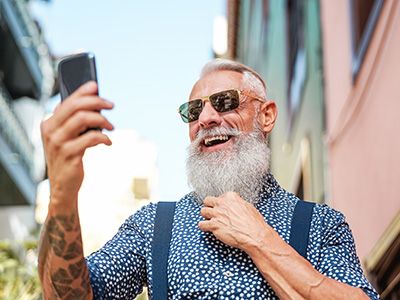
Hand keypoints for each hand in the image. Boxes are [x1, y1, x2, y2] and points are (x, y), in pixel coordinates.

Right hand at [40, 81, 113, 203]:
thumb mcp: (68, 138)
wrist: (62, 186)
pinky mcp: (69, 155)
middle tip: (111, 105)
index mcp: (49, 123)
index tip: (96, 86)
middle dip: (96, 102)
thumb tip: (95, 103)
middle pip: (76, 106)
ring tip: (111, 126)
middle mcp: (50, 130)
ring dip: (102, 120)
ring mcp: (59, 143)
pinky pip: (91, 138)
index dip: (83, 91)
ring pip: (83, 119)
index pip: (67, 100)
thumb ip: (75, 121)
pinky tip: (108, 142)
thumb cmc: (68, 158)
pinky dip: (103, 138)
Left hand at [199, 192, 270, 251]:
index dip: (221, 204)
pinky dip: (203, 227)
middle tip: (213, 212)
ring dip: (206, 216)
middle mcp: (222, 203)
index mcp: (231, 197)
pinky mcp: (214, 225)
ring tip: (210, 220)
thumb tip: (235, 207)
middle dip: (209, 206)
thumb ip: (237, 204)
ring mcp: (217, 214)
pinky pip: (201, 224)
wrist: (254, 235)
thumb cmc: (254, 223)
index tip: (222, 208)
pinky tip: (207, 228)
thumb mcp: (247, 207)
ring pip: (203, 211)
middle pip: (207, 200)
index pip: (220, 196)